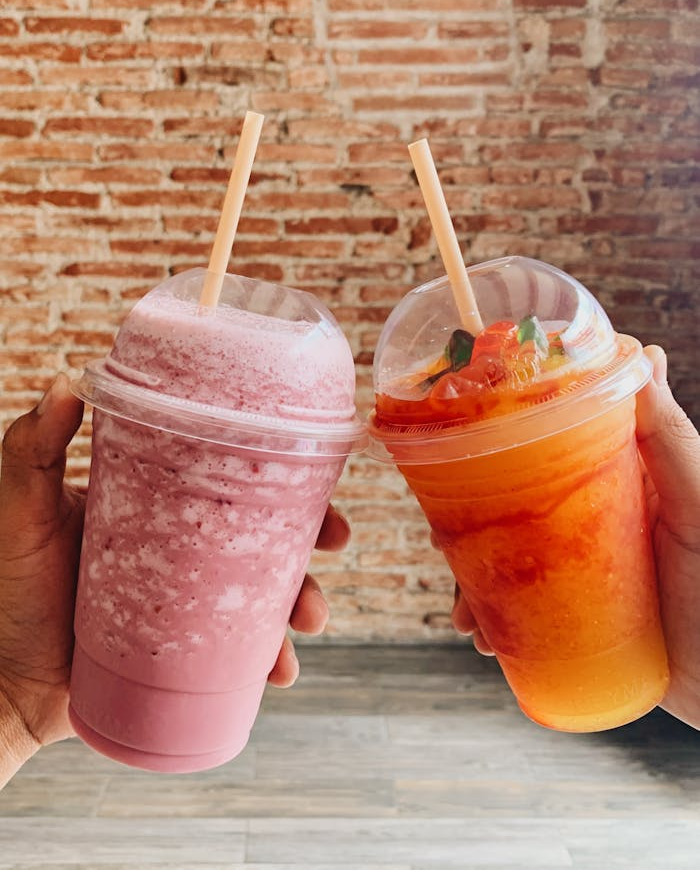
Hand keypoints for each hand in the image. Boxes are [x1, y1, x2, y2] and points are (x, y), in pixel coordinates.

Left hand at [0, 374, 341, 773]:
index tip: (316, 473)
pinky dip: (269, 661)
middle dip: (311, 539)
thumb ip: (33, 450)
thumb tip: (68, 385)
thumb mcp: (23, 510)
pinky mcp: (189, 653)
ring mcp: (190, 603)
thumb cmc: (8, 589)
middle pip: (265, 536)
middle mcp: (184, 552)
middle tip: (335, 541)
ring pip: (265, 596)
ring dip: (301, 604)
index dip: (280, 477)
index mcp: (160, 508)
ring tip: (307, 622)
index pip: (229, 482)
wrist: (4, 682)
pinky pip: (244, 654)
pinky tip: (278, 673)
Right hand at [449, 345, 699, 729]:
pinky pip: (519, 614)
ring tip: (465, 608)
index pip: (549, 443)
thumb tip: (647, 354)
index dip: (501, 437)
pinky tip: (486, 639)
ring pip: (507, 561)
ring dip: (473, 581)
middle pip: (512, 505)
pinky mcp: (573, 619)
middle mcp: (589, 519)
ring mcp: (579, 570)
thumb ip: (671, 439)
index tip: (460, 434)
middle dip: (469, 519)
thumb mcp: (697, 505)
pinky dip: (494, 623)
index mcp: (615, 479)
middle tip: (442, 534)